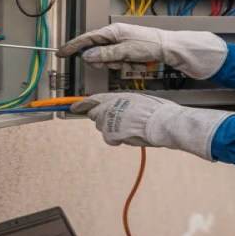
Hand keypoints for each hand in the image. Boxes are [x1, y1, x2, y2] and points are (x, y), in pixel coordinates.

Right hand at [57, 23, 227, 79]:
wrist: (169, 47)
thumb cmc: (149, 46)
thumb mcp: (126, 52)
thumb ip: (105, 55)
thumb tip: (87, 57)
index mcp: (112, 31)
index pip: (87, 39)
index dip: (73, 47)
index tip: (61, 53)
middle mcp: (114, 35)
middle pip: (96, 51)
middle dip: (105, 61)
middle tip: (119, 63)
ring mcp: (120, 42)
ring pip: (107, 58)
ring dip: (118, 64)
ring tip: (132, 62)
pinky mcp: (126, 49)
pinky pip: (118, 60)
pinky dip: (125, 65)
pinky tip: (136, 63)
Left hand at [71, 93, 234, 160]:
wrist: (161, 122)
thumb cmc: (156, 109)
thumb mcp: (137, 98)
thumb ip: (123, 102)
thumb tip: (119, 108)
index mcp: (114, 96)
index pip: (92, 100)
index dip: (81, 104)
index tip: (73, 107)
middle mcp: (107, 108)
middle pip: (94, 115)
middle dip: (100, 117)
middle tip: (113, 119)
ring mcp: (107, 122)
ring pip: (102, 127)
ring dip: (110, 127)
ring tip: (128, 127)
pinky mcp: (111, 135)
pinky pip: (110, 139)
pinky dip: (117, 138)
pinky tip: (129, 135)